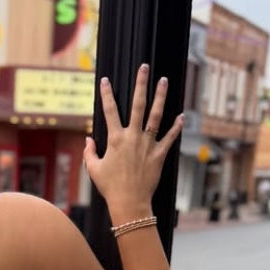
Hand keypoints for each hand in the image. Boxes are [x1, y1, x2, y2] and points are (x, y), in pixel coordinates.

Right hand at [83, 66, 182, 223]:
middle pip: (138, 104)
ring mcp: (148, 144)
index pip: (109, 111)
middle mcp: (133, 137)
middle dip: (141, 84)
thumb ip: (90, 153)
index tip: (105, 80)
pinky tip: (181, 116)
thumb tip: (88, 140)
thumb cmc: (110, 187)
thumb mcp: (94, 170)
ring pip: (156, 115)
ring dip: (160, 97)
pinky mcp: (159, 154)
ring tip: (164, 81)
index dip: (105, 94)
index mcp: (115, 139)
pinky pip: (169, 138)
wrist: (129, 202)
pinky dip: (176, 127)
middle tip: (144, 67)